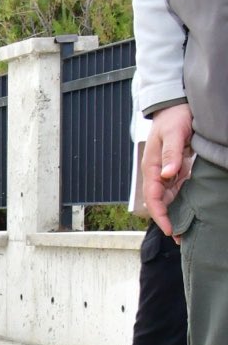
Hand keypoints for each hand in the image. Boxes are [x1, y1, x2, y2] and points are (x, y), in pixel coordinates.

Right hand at [143, 103, 194, 239]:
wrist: (174, 107)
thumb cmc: (173, 119)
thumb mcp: (173, 134)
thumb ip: (170, 154)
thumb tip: (165, 175)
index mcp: (151, 168)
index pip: (153, 198)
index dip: (160, 216)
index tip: (169, 230)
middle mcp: (157, 174)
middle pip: (160, 203)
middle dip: (169, 220)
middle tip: (181, 238)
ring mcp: (166, 172)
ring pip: (170, 198)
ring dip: (177, 213)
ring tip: (187, 229)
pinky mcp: (176, 169)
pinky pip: (179, 189)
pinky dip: (184, 202)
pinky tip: (193, 210)